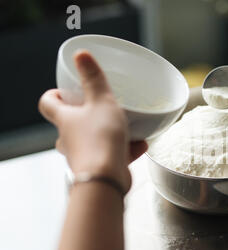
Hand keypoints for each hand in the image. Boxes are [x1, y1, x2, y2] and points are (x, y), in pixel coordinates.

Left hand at [39, 51, 147, 192]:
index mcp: (65, 120)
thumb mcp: (102, 102)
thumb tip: (81, 55)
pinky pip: (112, 155)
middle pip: (71, 124)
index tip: (64, 91)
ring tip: (130, 128)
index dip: (54, 95)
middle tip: (101, 108)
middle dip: (85, 116)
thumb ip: (94, 79)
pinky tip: (141, 145)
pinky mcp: (99, 169)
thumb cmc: (100, 141)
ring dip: (110, 133)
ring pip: (94, 140)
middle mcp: (69, 139)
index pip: (48, 104)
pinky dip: (125, 150)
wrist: (106, 180)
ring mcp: (83, 156)